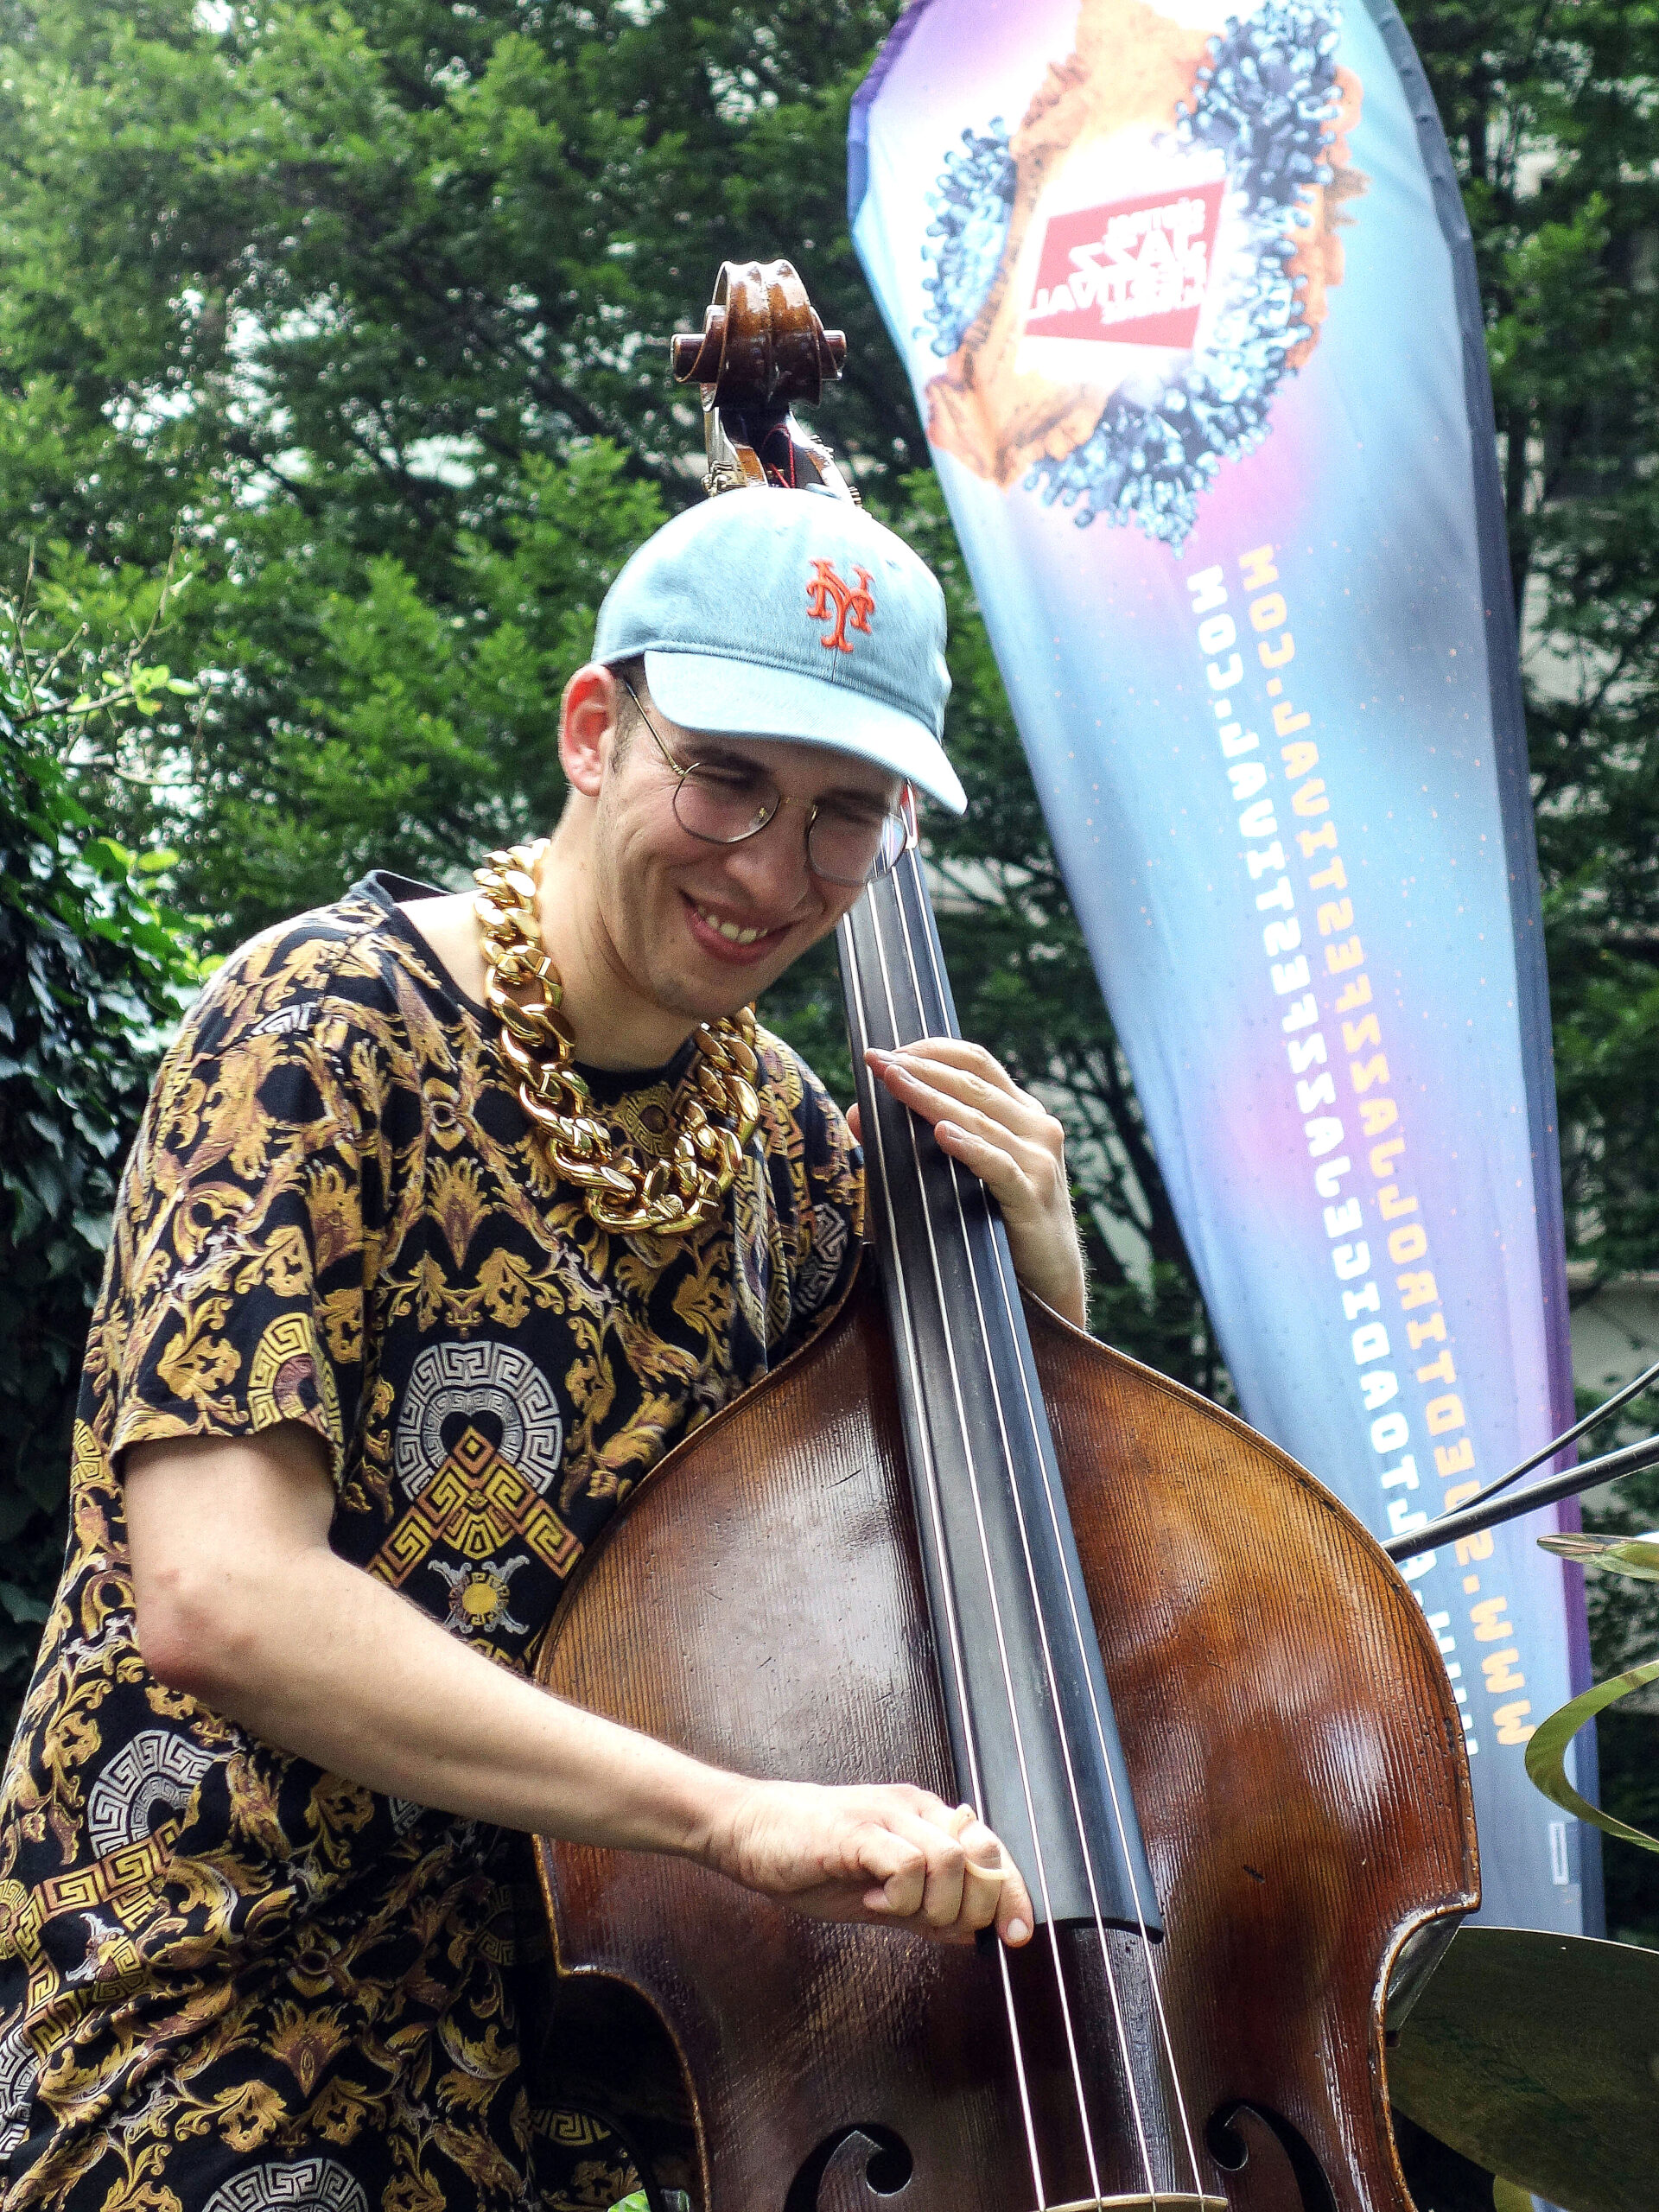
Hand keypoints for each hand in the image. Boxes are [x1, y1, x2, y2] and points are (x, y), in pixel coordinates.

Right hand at [693, 1776, 1032, 1947]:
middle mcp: (914, 1808)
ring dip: (931, 1905)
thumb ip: (926, 1909)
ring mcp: (886, 1815)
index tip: (1018, 1935)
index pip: (991, 1850)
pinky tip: (874, 1902)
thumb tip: (975, 1932)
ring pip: (950, 1861)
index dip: (1012, 1893)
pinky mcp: (857, 1831)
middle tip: (931, 1925)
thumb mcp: (879, 1893)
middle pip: (982, 1855)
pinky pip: (907, 1865)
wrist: (748, 1831)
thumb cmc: (810, 1859)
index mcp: (924, 1818)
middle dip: (970, 1907)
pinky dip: (900, 1897)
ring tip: (892, 1911)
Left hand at [851, 1038, 1087, 1325]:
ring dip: (931, 1098)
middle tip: (878, 1061)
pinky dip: (969, 1147)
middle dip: (920, 1069)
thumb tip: (855, 1113)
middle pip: (972, 1084)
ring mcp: (1039, 1160)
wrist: (1047, 1284)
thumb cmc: (995, 1226)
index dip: (931, 1050)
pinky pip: (997, 1165)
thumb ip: (910, 1142)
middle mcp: (1035, 1128)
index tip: (886, 1050)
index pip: (976, 1063)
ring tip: (895, 1083)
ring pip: (978, 1118)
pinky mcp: (1033, 1196)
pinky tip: (940, 1134)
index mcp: (1019, 1114)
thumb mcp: (953, 1177)